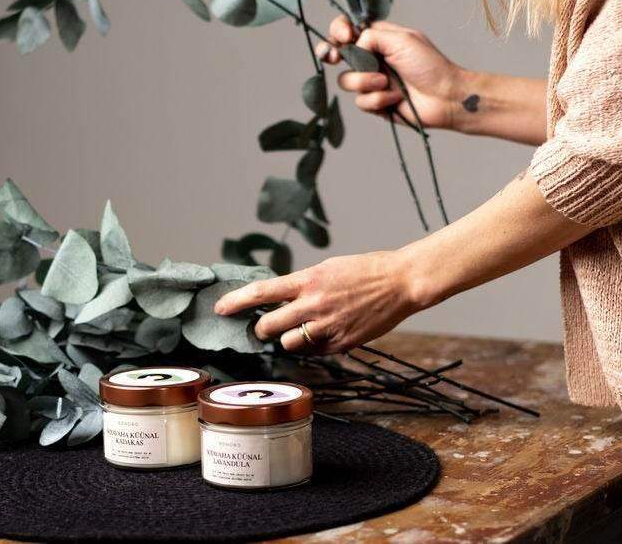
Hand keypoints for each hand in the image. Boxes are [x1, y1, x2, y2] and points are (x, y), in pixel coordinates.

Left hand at [214, 250, 425, 353]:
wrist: (400, 282)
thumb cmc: (365, 271)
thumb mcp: (328, 269)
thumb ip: (303, 285)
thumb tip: (278, 299)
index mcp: (309, 280)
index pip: (262, 292)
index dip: (236, 302)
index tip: (220, 309)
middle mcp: (314, 304)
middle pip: (268, 326)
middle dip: (262, 329)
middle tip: (264, 327)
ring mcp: (327, 326)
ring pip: (288, 344)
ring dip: (289, 338)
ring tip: (304, 328)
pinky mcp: (341, 343)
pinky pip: (313, 352)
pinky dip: (313, 346)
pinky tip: (327, 332)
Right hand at [317, 16, 465, 129]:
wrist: (444, 98)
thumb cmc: (430, 66)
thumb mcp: (401, 40)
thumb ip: (371, 37)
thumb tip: (353, 45)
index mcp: (379, 39)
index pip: (348, 29)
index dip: (339, 31)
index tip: (345, 36)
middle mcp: (372, 59)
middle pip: (337, 54)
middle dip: (330, 53)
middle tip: (332, 57)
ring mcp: (372, 82)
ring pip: (347, 81)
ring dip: (366, 81)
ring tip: (387, 83)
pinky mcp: (375, 103)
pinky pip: (361, 101)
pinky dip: (378, 99)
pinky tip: (395, 98)